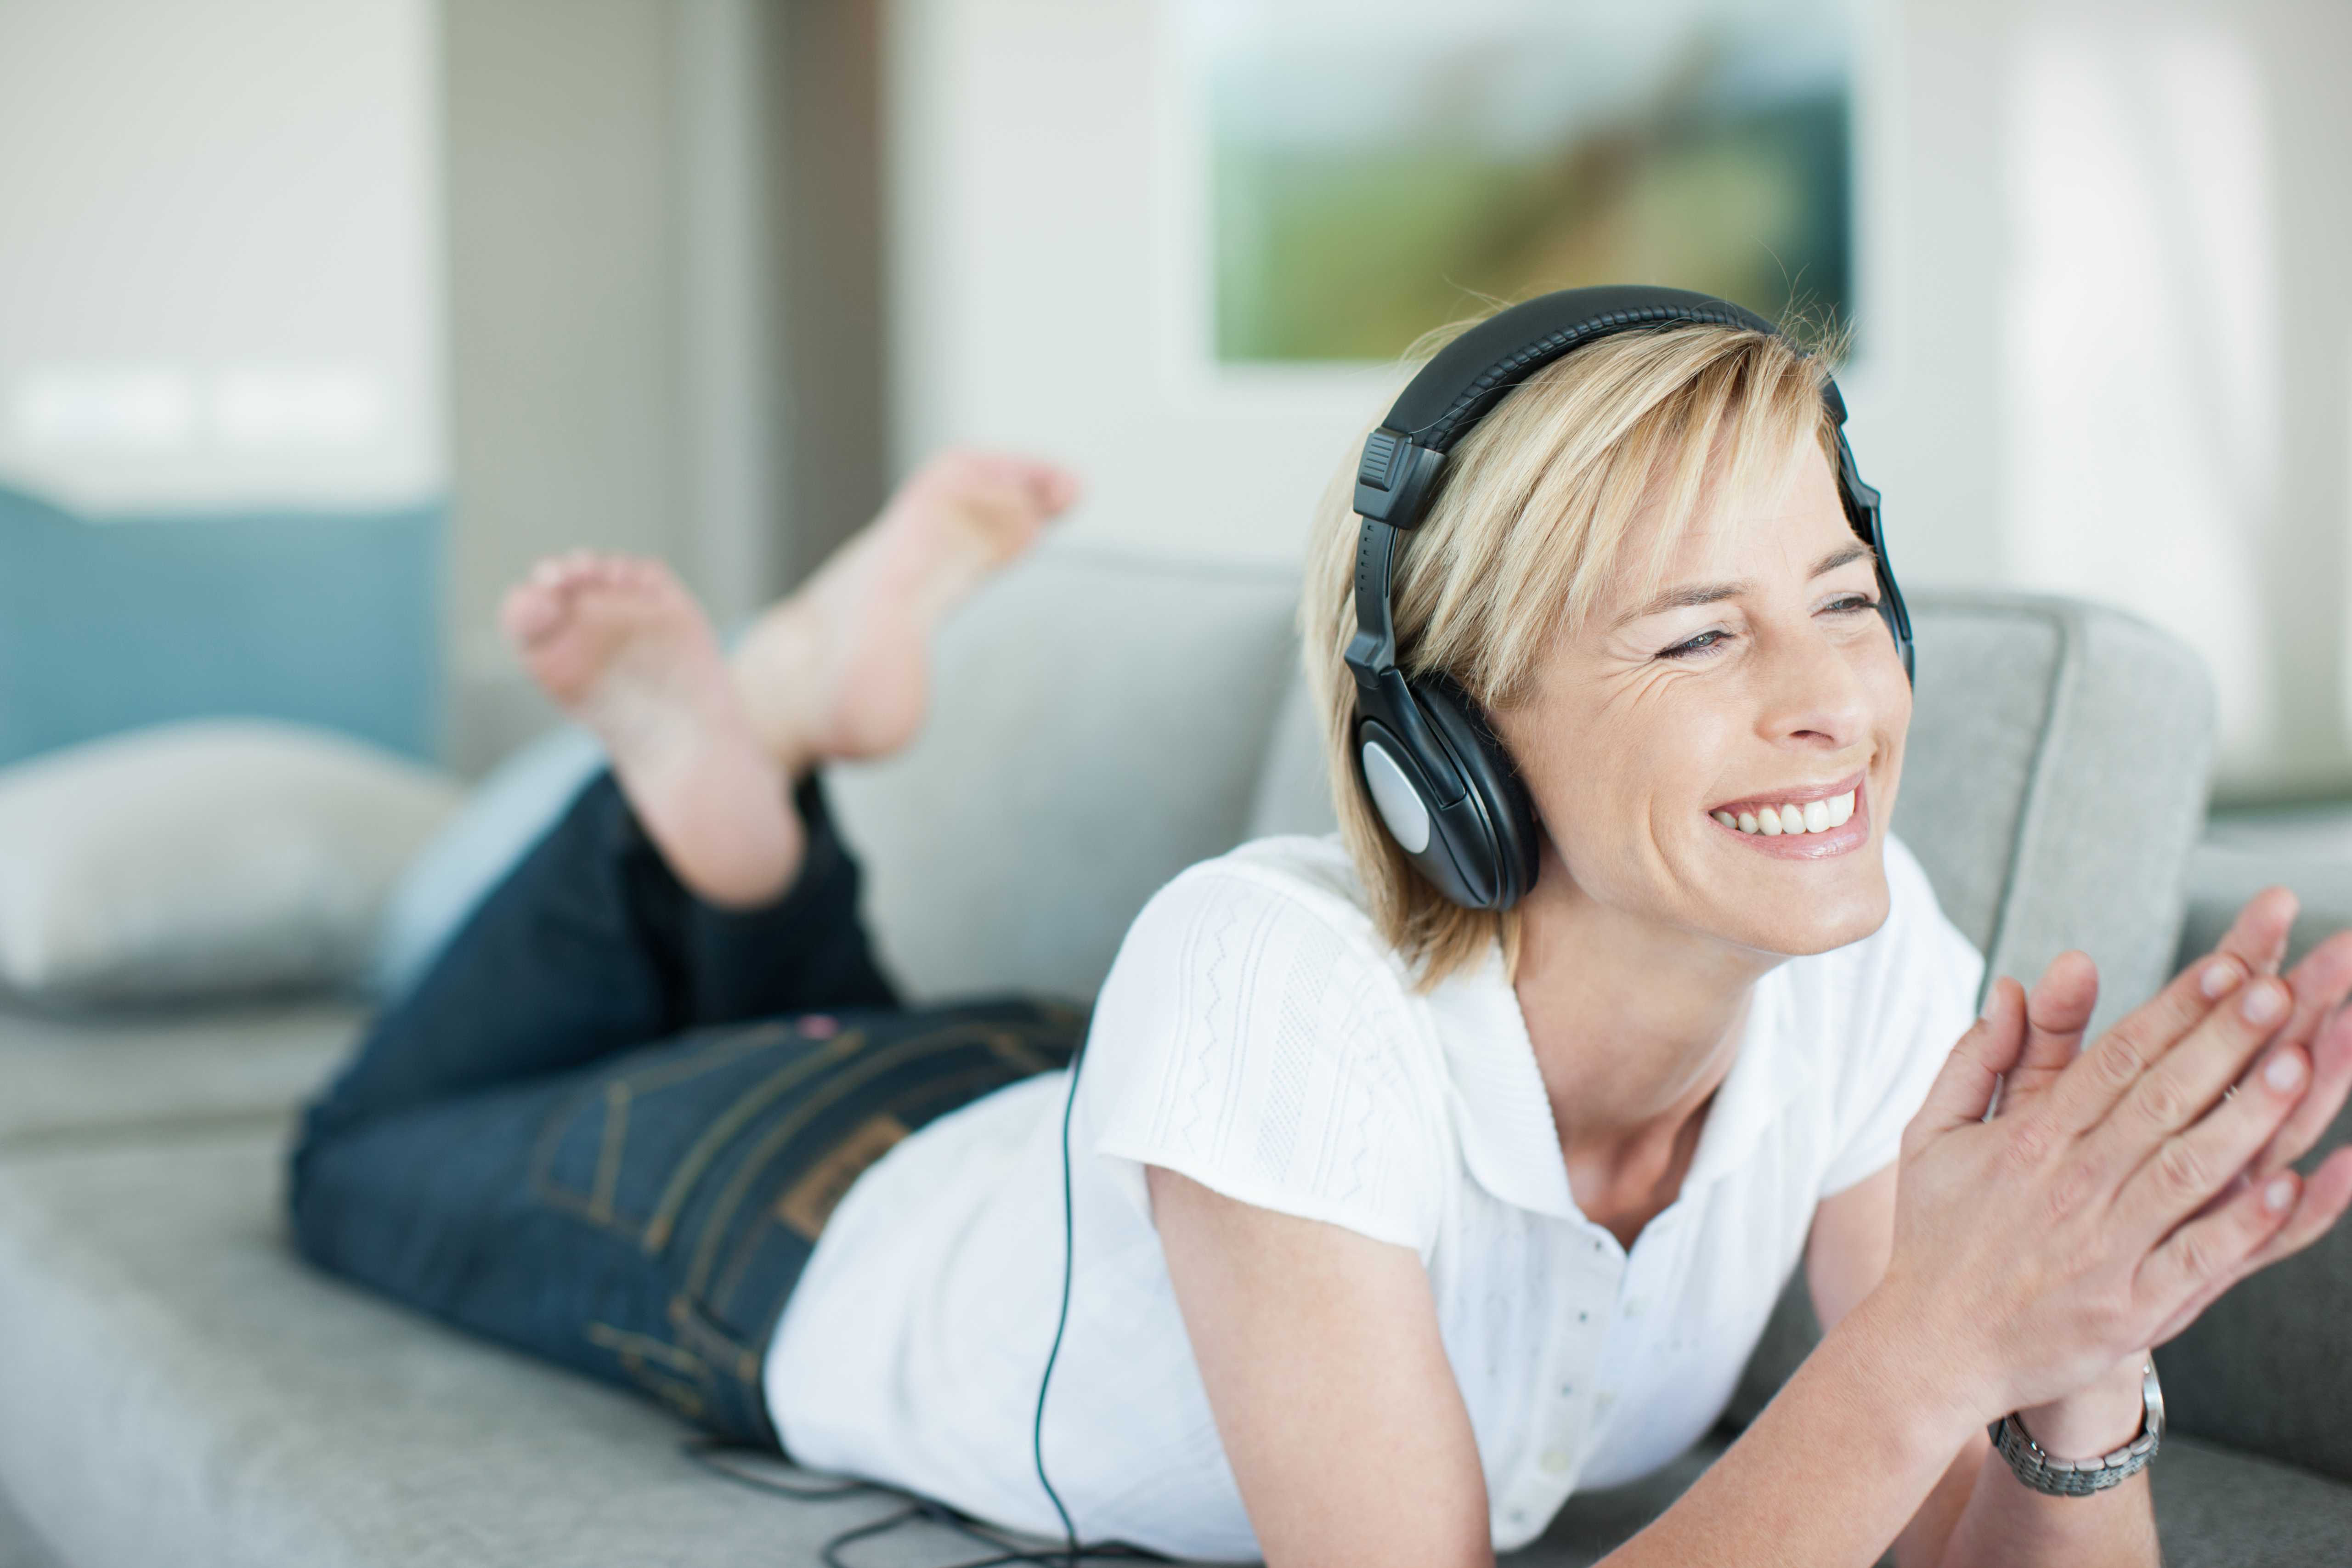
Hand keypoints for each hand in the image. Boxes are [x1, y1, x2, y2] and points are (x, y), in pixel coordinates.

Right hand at [1869, 892, 2351, 1425]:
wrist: (1930, 1349)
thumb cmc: (1937, 1236)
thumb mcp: (1931, 1135)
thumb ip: (1977, 1059)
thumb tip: (2016, 987)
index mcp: (2030, 1139)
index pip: (2116, 1058)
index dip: (2176, 1008)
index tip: (2230, 965)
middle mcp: (2071, 1186)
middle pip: (2162, 1099)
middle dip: (2226, 1040)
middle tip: (2283, 986)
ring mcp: (2105, 1248)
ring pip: (2188, 1169)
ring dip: (2248, 1115)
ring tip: (2302, 1061)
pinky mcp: (2130, 1310)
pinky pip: (2198, 1259)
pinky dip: (2244, 1223)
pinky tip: (2290, 1185)